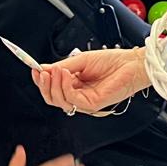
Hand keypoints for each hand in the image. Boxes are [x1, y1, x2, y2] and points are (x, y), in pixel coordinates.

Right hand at [33, 48, 147, 115]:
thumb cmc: (114, 61)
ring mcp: (85, 101)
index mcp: (75, 84)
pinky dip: (65, 87)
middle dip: (44, 85)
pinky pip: (72, 99)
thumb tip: (44, 68)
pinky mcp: (92, 104)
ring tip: (57, 70)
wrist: (132, 63)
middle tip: (42, 72)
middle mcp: (79, 94)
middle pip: (52, 98)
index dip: (41, 80)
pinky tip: (66, 75)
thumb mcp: (81, 60)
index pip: (52, 88)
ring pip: (60, 101)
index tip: (34, 69)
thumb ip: (62, 66)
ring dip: (54, 85)